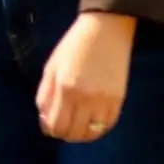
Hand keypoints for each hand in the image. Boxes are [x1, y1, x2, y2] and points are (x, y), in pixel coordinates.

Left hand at [38, 13, 134, 141]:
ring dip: (82, 133)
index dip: (51, 130)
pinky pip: (107, 125)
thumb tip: (45, 122)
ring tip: (78, 125)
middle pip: (73, 133)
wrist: (105, 30)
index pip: (56, 125)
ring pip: (91, 133)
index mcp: (64, 88)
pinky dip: (98, 128)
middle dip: (65, 133)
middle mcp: (84, 97)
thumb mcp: (51, 67)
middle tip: (64, 126)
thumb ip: (45, 96)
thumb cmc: (74, 46)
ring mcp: (103, 100)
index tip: (51, 125)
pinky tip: (92, 121)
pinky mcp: (118, 99)